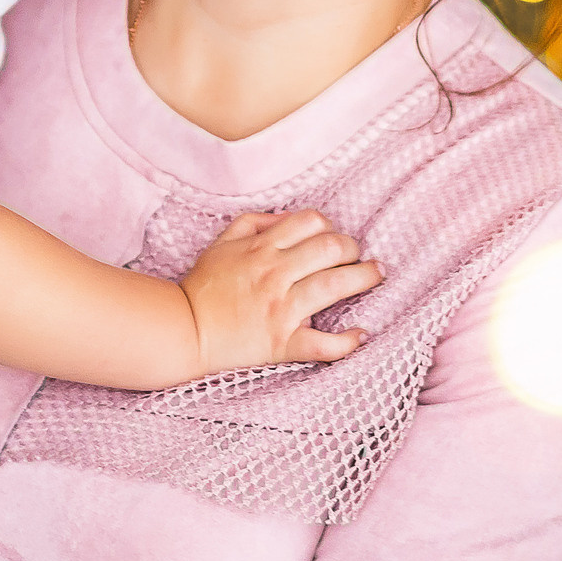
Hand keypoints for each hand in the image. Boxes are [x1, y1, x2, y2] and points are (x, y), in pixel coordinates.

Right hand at [180, 209, 381, 374]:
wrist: (185, 330)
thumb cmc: (204, 286)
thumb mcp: (223, 242)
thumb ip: (256, 222)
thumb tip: (290, 216)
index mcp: (261, 247)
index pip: (311, 222)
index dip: (330, 226)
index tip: (334, 237)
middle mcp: (274, 274)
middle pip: (330, 249)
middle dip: (352, 248)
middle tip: (358, 256)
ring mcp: (281, 309)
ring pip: (335, 286)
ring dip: (364, 278)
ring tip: (376, 275)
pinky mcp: (282, 343)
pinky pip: (323, 344)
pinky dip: (347, 341)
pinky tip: (361, 334)